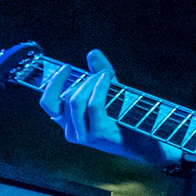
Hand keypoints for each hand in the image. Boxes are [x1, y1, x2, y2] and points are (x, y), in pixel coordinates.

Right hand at [37, 50, 175, 166]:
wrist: (148, 143)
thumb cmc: (128, 118)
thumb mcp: (110, 93)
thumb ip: (99, 74)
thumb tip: (93, 53)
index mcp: (69, 124)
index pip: (48, 103)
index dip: (53, 83)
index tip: (66, 68)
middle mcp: (72, 132)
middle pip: (66, 98)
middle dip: (84, 80)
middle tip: (101, 72)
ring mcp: (84, 135)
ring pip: (76, 100)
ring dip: (92, 82)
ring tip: (106, 75)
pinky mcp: (99, 134)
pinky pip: (93, 104)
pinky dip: (100, 87)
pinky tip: (108, 78)